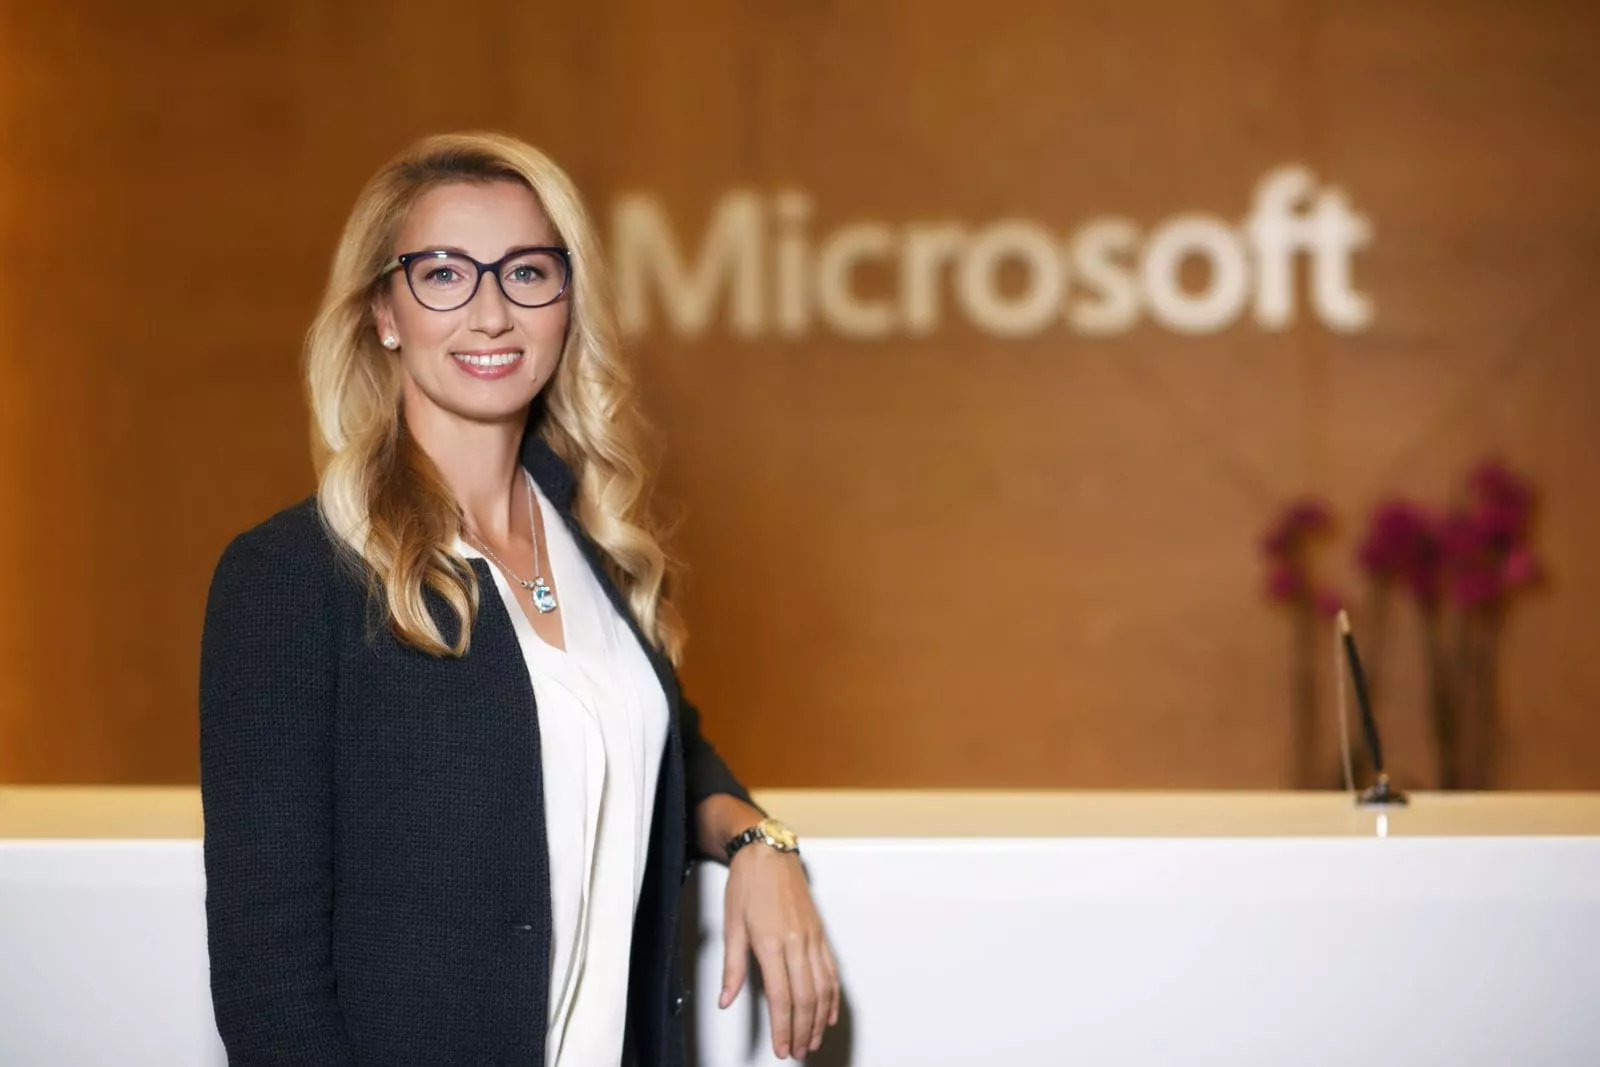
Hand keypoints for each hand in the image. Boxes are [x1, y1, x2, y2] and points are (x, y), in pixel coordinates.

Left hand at [719, 845, 839, 1059]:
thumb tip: (726, 999)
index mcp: (770, 942)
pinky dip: (832, 995)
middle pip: (805, 998)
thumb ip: (732, 967)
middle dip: (802, 1030)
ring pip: (822, 988)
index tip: (782, 1047)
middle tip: (798, 1051)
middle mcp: (796, 942)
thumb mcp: (731, 925)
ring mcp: (812, 938)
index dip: (782, 1027)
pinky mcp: (820, 933)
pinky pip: (831, 971)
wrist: (769, 853)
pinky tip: (828, 1011)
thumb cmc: (748, 884)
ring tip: (813, 1040)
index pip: (780, 997)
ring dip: (818, 1019)